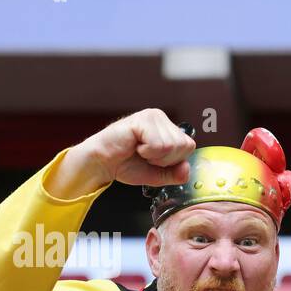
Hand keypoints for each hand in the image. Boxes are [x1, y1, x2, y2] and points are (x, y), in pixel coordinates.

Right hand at [47, 109, 195, 198]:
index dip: (173, 161)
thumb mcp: (158, 175)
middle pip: (184, 146)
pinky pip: (159, 145)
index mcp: (167, 128)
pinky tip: (135, 146)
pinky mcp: (142, 120)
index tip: (154, 160)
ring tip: (139, 150)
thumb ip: (176, 174)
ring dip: (155, 156)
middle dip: (165, 160)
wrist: (102, 163)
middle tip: (145, 155)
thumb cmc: (126, 164)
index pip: (189, 146)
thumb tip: (186, 169)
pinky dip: (148, 152)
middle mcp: (161, 118)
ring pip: (172, 146)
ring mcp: (152, 116)